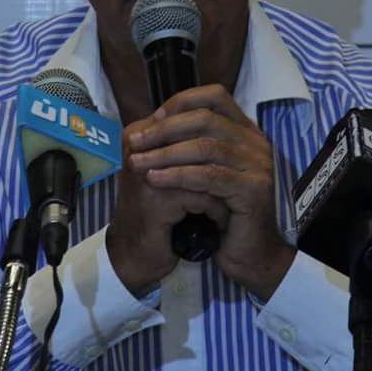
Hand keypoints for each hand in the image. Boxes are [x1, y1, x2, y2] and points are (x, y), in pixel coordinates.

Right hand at [106, 112, 230, 297]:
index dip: (213, 139)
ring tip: (232, 202)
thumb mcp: (164, 172)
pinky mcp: (157, 199)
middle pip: (196, 139)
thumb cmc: (153, 211)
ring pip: (205, 168)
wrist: (134, 256)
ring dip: (222, 189)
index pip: (183, 115)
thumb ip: (179, 146)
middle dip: (221, 163)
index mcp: (136, 134)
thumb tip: (220, 121)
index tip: (229, 160)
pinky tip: (219, 223)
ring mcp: (146, 172)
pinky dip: (216, 211)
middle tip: (237, 180)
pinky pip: (203, 196)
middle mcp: (137, 147)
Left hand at [126, 85, 294, 300]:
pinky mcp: (254, 190)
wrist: (247, 255)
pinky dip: (179, 175)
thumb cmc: (220, 214)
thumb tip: (148, 125)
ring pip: (206, 146)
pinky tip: (156, 180)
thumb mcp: (202, 173)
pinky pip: (211, 175)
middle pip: (206, 118)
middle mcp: (256, 143)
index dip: (181, 103)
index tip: (151, 120)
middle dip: (165, 129)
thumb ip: (187, 146)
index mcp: (245, 132)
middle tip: (135, 142)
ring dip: (166, 153)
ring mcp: (258, 165)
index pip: (215, 97)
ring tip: (138, 163)